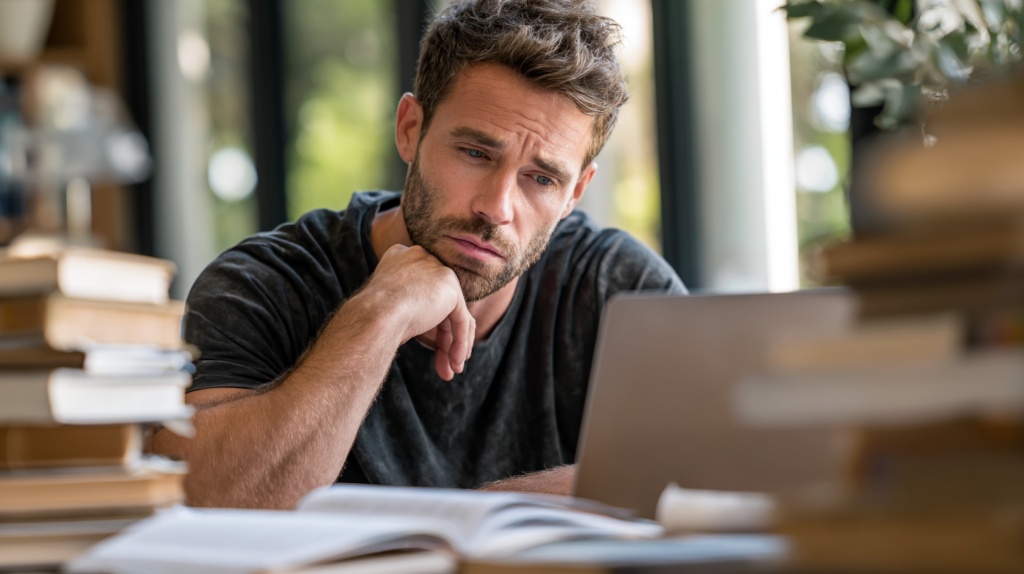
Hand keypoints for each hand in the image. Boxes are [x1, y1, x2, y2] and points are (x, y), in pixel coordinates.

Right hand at [362, 244, 474, 379]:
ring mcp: (438, 270)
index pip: (425, 290)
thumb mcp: (388, 306)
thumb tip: (425, 324)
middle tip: (443, 364)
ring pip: (454, 313)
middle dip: (443, 338)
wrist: (373, 316)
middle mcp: (422, 258)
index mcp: (402, 258)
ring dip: (453, 344)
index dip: (429, 321)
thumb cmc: (370, 318)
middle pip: (442, 304)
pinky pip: (461, 320)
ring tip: (451, 370)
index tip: (428, 343)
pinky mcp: (450, 288)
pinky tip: (454, 363)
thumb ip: (407, 304)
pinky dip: (459, 342)